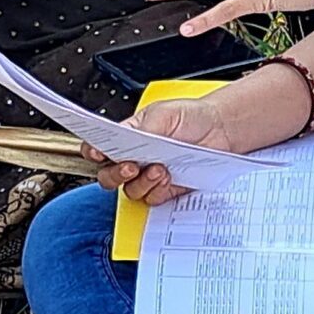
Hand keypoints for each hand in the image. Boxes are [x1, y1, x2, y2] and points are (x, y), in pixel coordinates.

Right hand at [84, 97, 241, 205]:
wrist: (220, 131)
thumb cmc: (190, 117)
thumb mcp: (162, 114)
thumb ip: (139, 129)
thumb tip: (120, 140)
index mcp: (127, 137)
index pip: (99, 148)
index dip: (92, 152)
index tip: (97, 152)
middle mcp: (134, 159)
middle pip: (108, 176)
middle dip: (115, 174)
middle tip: (130, 166)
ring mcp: (148, 177)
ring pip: (129, 191)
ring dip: (141, 182)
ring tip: (159, 168)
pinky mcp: (165, 190)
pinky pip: (152, 199)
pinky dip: (157, 191)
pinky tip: (168, 178)